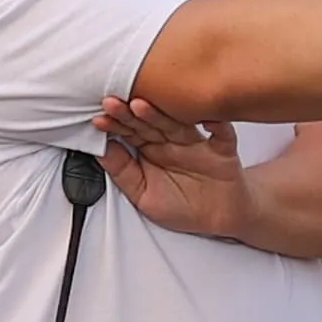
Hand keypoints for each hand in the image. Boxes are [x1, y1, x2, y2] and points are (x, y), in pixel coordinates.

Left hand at [95, 95, 250, 241]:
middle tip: (111, 103)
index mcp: (152, 149)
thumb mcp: (143, 195)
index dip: (115, 125)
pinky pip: (222, 135)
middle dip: (129, 114)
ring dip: (160, 115)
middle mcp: (172, 141)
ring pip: (178, 125)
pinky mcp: (222, 150)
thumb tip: (99, 151)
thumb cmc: (181, 206)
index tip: (99, 120)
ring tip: (139, 105)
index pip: (130, 131)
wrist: (219, 218)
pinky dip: (218, 125)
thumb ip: (123, 173)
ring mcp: (196, 143)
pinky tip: (208, 120)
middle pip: (149, 123)